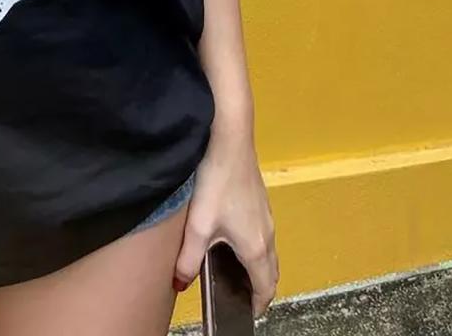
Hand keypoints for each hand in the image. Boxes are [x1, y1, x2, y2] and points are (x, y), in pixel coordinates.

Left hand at [172, 125, 279, 318]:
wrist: (230, 138)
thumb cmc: (216, 181)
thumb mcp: (198, 224)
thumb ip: (188, 258)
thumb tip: (181, 283)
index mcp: (256, 247)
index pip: (266, 287)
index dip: (258, 305)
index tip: (246, 313)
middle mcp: (268, 233)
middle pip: (271, 271)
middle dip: (260, 288)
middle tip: (240, 296)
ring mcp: (267, 215)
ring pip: (269, 252)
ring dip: (259, 267)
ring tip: (234, 271)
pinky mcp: (261, 200)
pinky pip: (264, 234)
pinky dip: (256, 247)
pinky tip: (233, 237)